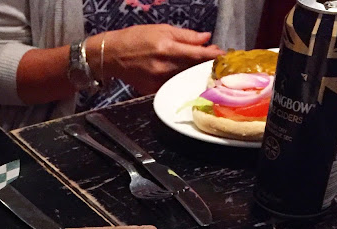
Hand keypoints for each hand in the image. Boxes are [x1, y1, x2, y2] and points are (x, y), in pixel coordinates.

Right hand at [95, 24, 224, 94]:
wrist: (112, 56)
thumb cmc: (136, 38)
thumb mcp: (161, 29)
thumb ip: (185, 36)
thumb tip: (205, 38)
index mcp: (167, 48)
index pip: (197, 54)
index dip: (212, 55)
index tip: (224, 55)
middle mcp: (164, 67)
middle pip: (192, 69)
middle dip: (205, 64)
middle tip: (215, 61)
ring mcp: (157, 82)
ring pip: (183, 79)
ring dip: (193, 73)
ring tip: (199, 68)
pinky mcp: (152, 91)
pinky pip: (171, 86)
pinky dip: (178, 81)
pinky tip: (180, 76)